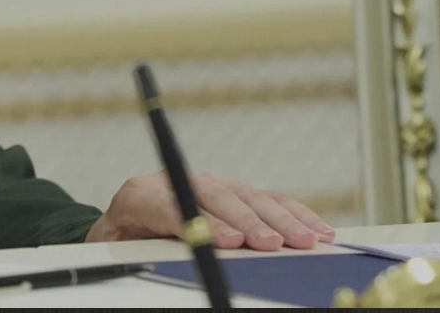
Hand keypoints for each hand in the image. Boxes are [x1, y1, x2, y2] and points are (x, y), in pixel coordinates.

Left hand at [85, 172, 335, 251]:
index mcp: (140, 196)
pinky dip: (294, 214)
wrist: (123, 224)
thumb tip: (185, 258)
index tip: (229, 241)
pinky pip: (267, 199)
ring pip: (247, 196)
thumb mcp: (123, 251)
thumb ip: (147, 252)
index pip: (171, 204)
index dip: (202, 222)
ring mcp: (208, 185)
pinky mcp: (232, 192)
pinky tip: (317, 229)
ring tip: (303, 240)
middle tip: (267, 244)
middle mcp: (177, 182)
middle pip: (216, 197)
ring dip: (278, 219)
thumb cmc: (124, 243)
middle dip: (244, 221)